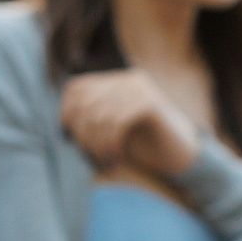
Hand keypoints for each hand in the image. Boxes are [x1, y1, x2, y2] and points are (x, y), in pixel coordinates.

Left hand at [59, 71, 201, 180]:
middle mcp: (127, 79)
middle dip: (81, 133)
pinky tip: (114, 158)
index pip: (76, 87)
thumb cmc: (143, 146)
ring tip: (103, 161)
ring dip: (95, 144)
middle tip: (88, 155)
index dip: (65, 111)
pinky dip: (110, 144)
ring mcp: (140, 88)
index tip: (68, 137)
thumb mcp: (111, 128)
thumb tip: (59, 122)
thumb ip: (91, 119)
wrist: (182, 157)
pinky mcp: (150, 103)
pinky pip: (116, 122)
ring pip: (99, 115)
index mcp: (115, 81)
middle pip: (85, 102)